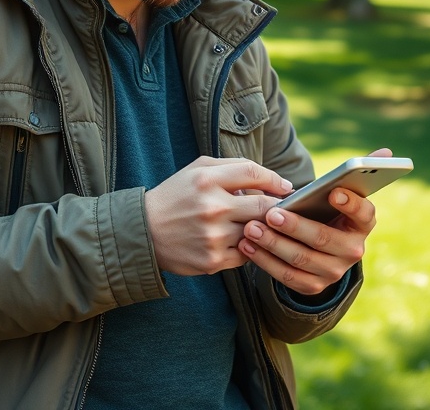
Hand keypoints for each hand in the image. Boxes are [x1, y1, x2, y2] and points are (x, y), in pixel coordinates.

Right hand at [144, 156, 293, 275]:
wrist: (143, 231)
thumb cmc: (175, 196)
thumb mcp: (197, 170)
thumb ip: (233, 168)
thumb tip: (270, 181)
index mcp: (207, 180)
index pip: (254, 173)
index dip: (275, 180)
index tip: (286, 187)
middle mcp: (212, 208)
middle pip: (265, 207)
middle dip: (277, 208)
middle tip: (284, 210)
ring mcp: (213, 237)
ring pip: (257, 233)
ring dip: (261, 230)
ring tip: (255, 226)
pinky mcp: (212, 261)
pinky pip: (246, 255)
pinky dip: (248, 248)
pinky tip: (238, 242)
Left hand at [238, 147, 392, 295]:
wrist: (319, 249)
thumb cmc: (325, 211)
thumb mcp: (338, 194)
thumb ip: (356, 173)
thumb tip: (386, 150)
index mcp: (362, 223)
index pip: (364, 213)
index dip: (351, 203)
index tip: (333, 191)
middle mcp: (353, 250)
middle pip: (324, 239)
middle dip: (296, 226)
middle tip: (271, 213)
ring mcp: (333, 271)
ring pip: (301, 258)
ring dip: (274, 243)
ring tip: (252, 227)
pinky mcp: (312, 286)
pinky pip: (286, 276)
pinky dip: (264, 261)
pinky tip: (248, 245)